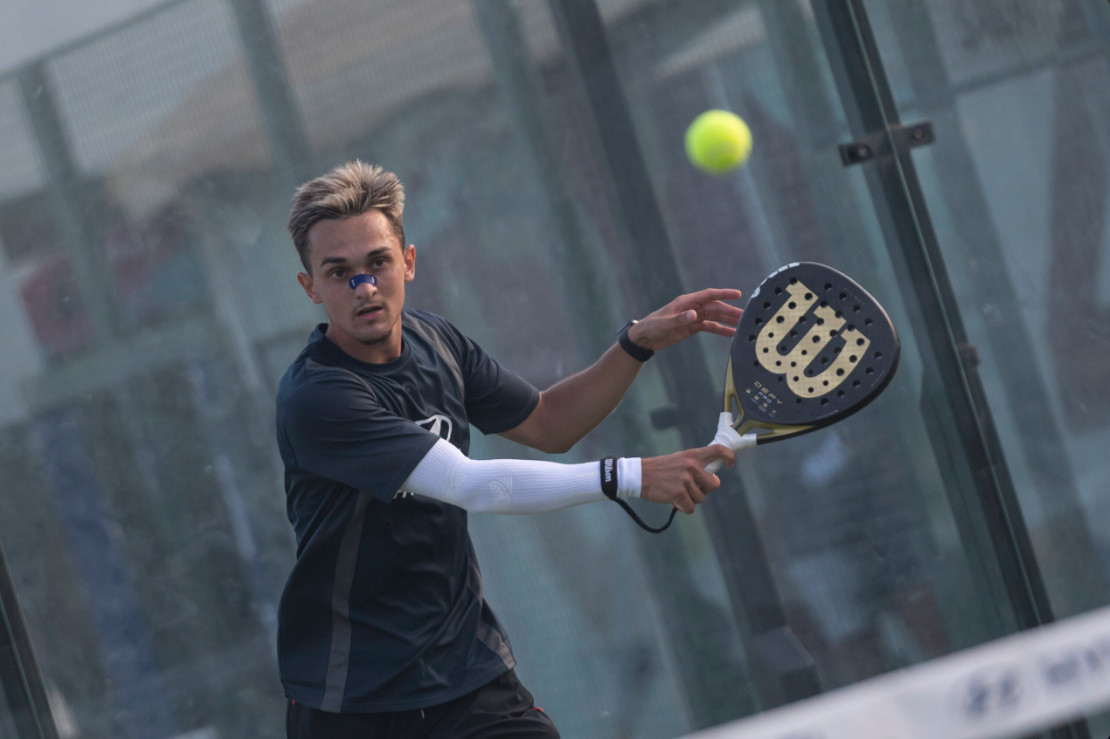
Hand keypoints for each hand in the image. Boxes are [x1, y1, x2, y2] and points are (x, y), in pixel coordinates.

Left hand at [627, 288, 742, 351]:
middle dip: (730, 311)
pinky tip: (731, 334)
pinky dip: (720, 330)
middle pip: (715, 307)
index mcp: (686, 302)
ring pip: (714, 317)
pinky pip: (709, 327)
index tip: (737, 294)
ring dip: (728, 320)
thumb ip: (680, 319)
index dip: (723, 294)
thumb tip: (694, 315)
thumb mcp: (665, 323)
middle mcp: (692, 308)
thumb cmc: (652, 326)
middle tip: (744, 316)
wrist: (644, 338)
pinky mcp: (692, 327)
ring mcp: (693, 317)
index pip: (708, 295)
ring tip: (742, 325)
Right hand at [640, 445, 734, 513]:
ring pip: (701, 498)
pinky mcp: (678, 493)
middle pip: (714, 484)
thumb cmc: (661, 470)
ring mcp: (685, 479)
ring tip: (678, 492)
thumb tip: (712, 477)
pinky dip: (684, 508)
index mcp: (693, 455)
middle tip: (692, 488)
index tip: (731, 464)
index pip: (718, 450)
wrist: (640, 475)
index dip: (729, 456)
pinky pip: (691, 508)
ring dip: (691, 499)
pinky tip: (675, 501)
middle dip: (705, 490)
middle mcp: (691, 465)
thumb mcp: (680, 460)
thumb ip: (696, 465)